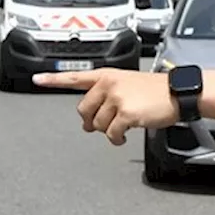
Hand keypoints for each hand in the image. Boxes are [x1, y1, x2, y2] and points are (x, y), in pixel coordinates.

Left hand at [32, 69, 178, 144]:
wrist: (177, 94)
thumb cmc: (156, 91)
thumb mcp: (128, 84)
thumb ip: (107, 96)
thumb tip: (91, 120)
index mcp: (107, 75)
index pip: (75, 77)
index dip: (54, 79)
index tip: (37, 79)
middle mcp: (109, 84)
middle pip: (84, 110)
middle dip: (93, 121)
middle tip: (105, 124)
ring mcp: (116, 98)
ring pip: (98, 125)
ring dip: (109, 131)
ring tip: (122, 127)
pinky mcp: (125, 113)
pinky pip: (111, 133)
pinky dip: (116, 139)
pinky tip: (125, 136)